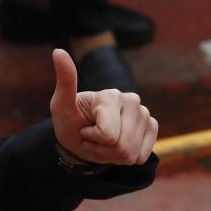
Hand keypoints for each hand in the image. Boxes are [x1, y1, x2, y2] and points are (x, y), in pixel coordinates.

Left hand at [49, 49, 157, 165]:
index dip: (92, 140)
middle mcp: (131, 100)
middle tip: (92, 139)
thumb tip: (58, 51)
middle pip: (121, 146)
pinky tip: (117, 146)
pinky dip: (126, 159)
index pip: (108, 135)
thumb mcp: (61, 105)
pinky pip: (142, 155)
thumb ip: (65, 81)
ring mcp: (144, 113)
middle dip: (102, 150)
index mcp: (111, 95)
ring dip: (112, 156)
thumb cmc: (70, 121)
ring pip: (130, 154)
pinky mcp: (152, 126)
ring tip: (102, 143)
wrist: (81, 137)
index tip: (84, 130)